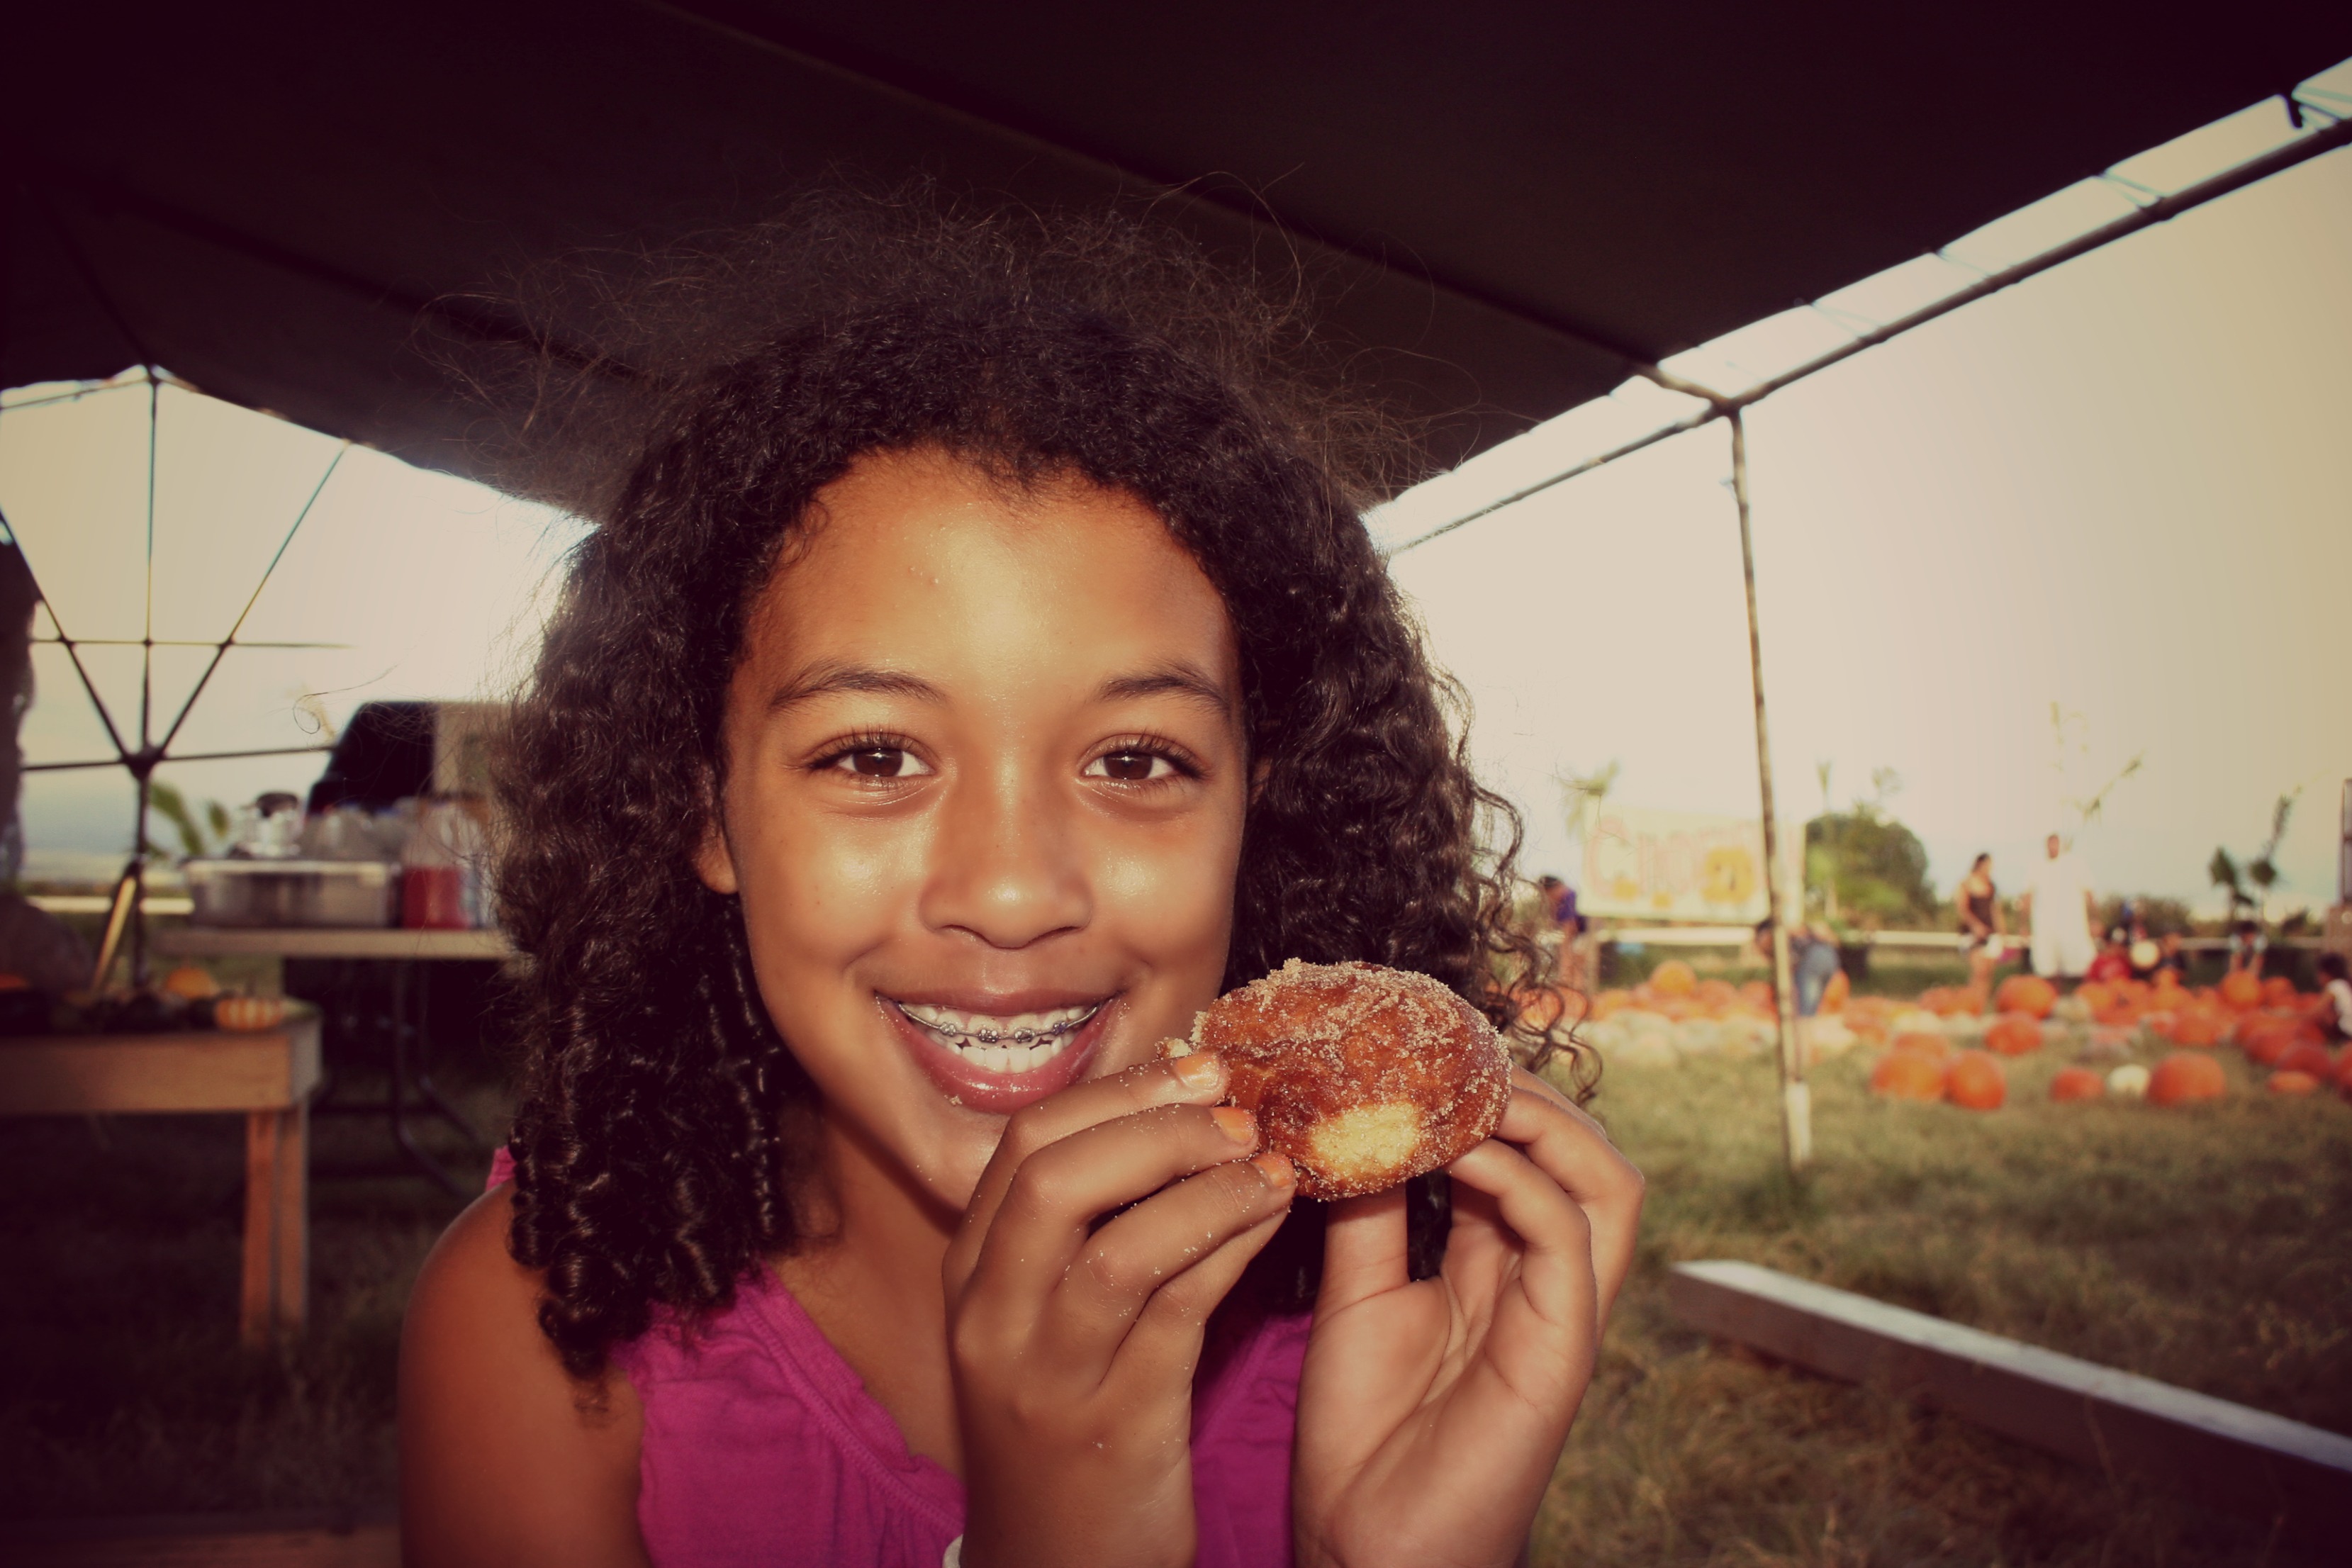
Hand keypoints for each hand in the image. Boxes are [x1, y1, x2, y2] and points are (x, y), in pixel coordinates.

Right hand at [945, 1055, 1297, 1567]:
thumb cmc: (1067, 1424)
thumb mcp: (1044, 1321)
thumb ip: (1084, 1228)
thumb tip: (1172, 1110)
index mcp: (971, 1277)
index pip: (1022, 1145)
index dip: (1115, 1091)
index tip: (1193, 1066)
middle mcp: (993, 1320)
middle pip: (1056, 1178)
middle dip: (1153, 1122)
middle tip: (1233, 1101)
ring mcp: (1048, 1378)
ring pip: (1121, 1247)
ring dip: (1206, 1185)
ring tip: (1269, 1156)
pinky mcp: (1116, 1426)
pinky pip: (1179, 1312)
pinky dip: (1231, 1246)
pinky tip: (1274, 1216)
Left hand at [1293, 1068, 1642, 1567]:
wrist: (1366, 1546)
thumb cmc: (1363, 1434)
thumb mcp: (1356, 1292)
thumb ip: (1369, 1210)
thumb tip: (1354, 1117)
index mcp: (1500, 1266)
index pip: (1526, 1153)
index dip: (1488, 1095)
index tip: (1423, 1049)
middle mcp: (1544, 1281)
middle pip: (1584, 1154)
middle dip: (1528, 1092)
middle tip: (1451, 1054)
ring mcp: (1562, 1314)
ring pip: (1607, 1182)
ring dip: (1542, 1121)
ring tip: (1467, 1088)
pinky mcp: (1563, 1349)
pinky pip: (1568, 1235)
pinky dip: (1519, 1179)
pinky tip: (1455, 1155)